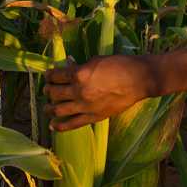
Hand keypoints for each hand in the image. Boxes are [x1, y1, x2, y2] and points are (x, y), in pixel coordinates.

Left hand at [43, 54, 159, 130]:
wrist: (138, 80)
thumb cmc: (119, 65)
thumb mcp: (95, 60)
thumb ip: (79, 66)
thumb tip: (68, 67)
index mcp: (79, 74)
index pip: (55, 75)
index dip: (49, 75)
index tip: (48, 75)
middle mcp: (79, 91)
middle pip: (54, 93)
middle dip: (48, 91)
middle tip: (47, 90)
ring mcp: (85, 106)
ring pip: (58, 110)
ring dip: (49, 108)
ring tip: (47, 107)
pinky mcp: (93, 117)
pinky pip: (72, 125)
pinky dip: (59, 126)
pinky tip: (52, 125)